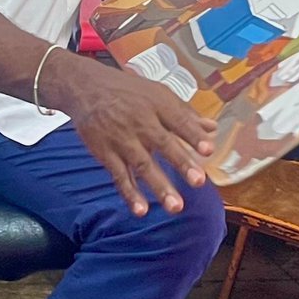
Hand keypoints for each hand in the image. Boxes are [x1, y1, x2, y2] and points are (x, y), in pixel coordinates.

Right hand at [46, 54, 216, 216]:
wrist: (85, 88)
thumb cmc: (127, 92)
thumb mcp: (157, 94)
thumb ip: (184, 113)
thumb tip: (212, 128)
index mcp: (157, 105)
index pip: (179, 120)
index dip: (193, 135)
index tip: (208, 149)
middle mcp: (140, 122)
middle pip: (163, 144)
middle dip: (181, 162)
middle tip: (198, 181)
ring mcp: (122, 139)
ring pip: (143, 165)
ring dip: (159, 186)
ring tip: (175, 207)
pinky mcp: (106, 153)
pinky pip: (119, 176)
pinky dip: (129, 193)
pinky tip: (140, 210)